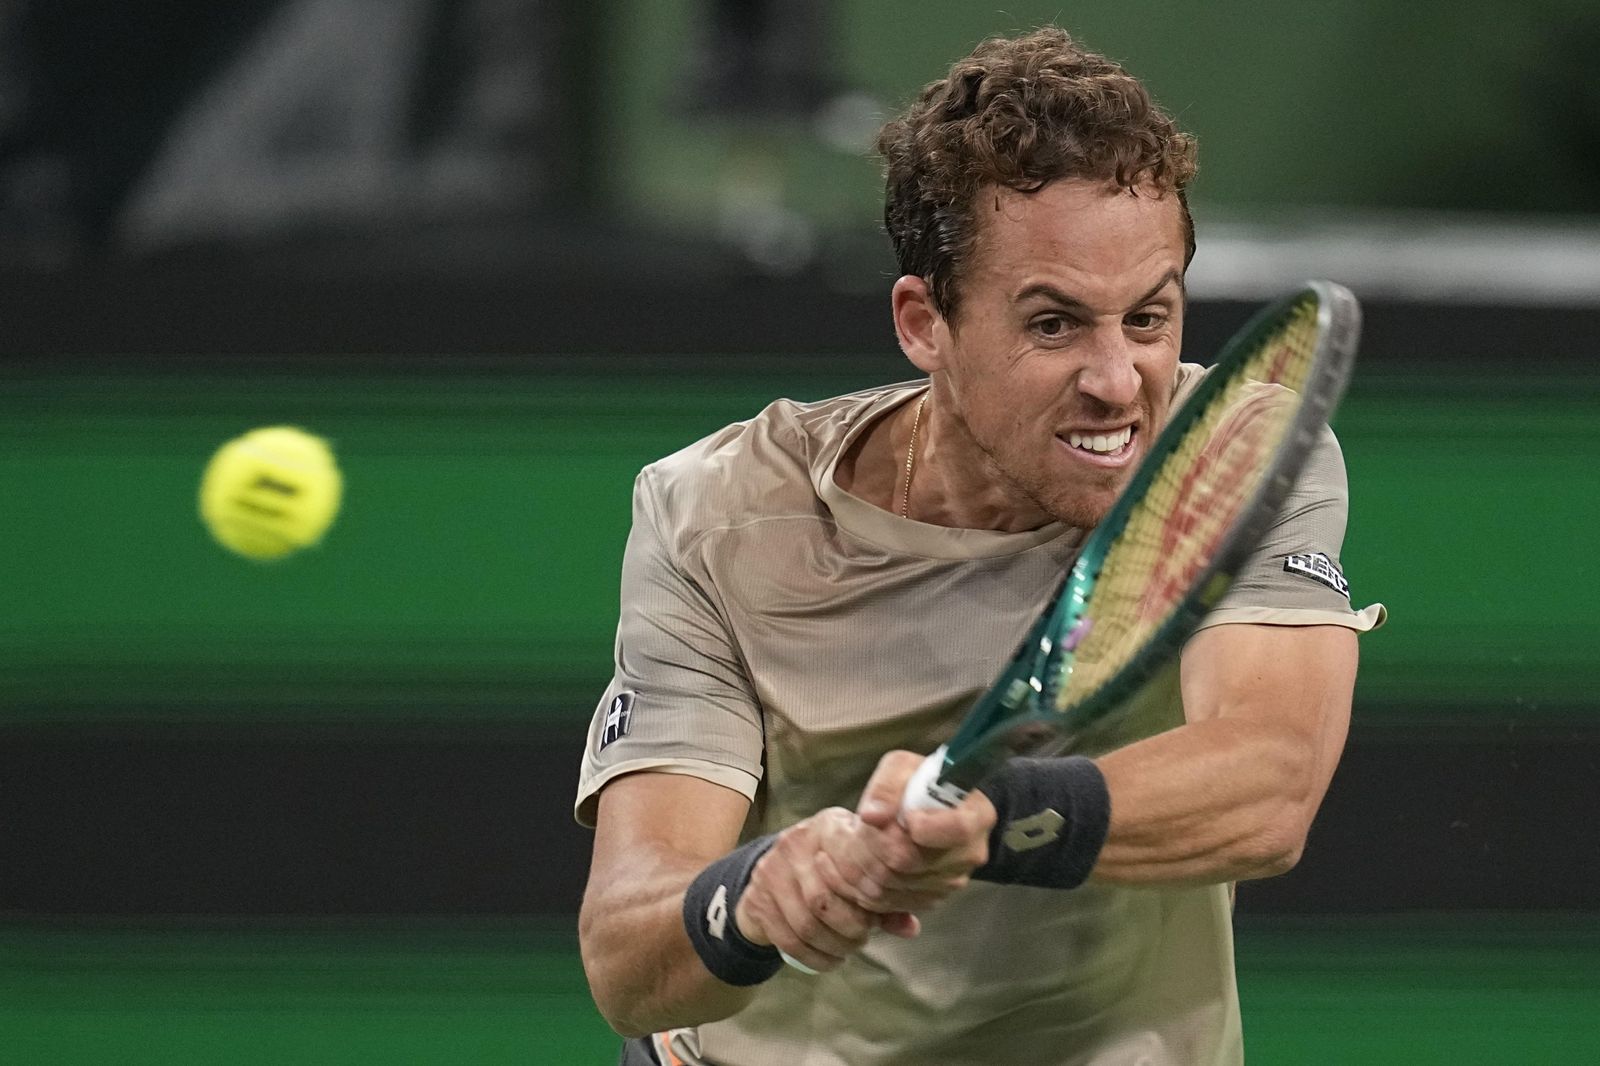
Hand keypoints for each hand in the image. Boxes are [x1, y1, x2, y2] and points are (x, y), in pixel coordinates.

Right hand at [731, 808, 919, 973]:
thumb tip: (910, 928)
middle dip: (851, 928)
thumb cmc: (830, 868)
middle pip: (825, 900)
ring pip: (806, 924)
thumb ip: (886, 897)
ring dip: (834, 945)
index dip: (866, 896)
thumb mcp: (858, 869)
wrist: (775, 870)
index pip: (847, 862)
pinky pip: (788, 940)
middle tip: (864, 937)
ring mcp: (771, 872)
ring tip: (850, 948)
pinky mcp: (757, 900)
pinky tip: (830, 958)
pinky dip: (815, 957)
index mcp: (828, 827)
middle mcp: (795, 844)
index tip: (877, 915)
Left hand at [826, 750, 996, 912]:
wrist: (932, 805)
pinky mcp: (933, 897)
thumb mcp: (904, 767)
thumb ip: (887, 785)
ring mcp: (952, 879)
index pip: (956, 830)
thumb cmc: (921, 782)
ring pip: (896, 884)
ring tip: (859, 842)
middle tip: (859, 828)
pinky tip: (864, 862)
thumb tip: (872, 815)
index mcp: (976, 815)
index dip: (921, 826)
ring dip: (867, 865)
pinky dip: (871, 885)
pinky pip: (894, 900)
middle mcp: (970, 853)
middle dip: (875, 844)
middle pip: (913, 861)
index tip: (903, 816)